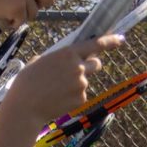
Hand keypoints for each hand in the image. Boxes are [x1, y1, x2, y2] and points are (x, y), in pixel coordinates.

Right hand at [6, 32, 121, 127]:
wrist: (26, 106)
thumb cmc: (28, 81)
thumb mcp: (41, 60)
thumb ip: (60, 59)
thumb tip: (69, 62)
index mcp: (68, 53)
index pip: (95, 45)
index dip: (110, 41)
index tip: (120, 39)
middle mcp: (79, 68)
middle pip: (96, 64)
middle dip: (90, 65)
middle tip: (78, 70)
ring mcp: (82, 85)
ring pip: (85, 81)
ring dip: (76, 83)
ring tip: (56, 89)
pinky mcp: (81, 99)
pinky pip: (81, 95)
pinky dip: (72, 96)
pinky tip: (58, 99)